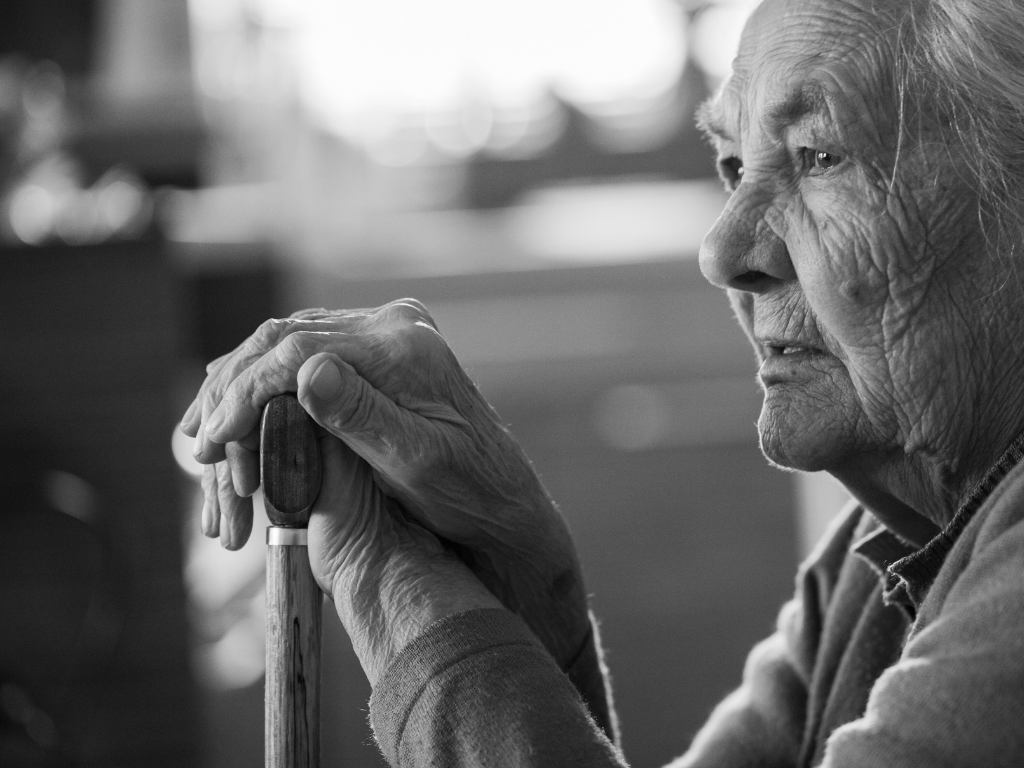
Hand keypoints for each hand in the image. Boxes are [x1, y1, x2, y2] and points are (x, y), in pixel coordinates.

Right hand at [181, 300, 589, 666]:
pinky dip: (265, 384)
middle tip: (197, 440)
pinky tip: (236, 411)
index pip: (301, 352)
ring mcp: (383, 335)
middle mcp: (392, 327)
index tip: (212, 440)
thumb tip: (305, 374)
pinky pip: (303, 356)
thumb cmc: (468, 491)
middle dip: (232, 388)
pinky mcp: (374, 353)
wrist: (502, 497)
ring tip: (202, 432)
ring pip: (286, 343)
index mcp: (404, 346)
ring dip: (240, 384)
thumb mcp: (418, 462)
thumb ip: (362, 417)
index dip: (247, 394)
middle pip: (286, 338)